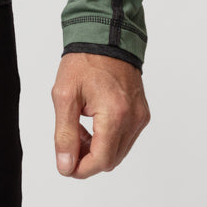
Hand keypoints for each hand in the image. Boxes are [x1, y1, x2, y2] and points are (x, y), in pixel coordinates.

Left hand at [51, 51, 149, 177]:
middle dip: (88, 158)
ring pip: (119, 151)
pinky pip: (126, 138)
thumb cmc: (84, 61)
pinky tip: (94, 122)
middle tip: (70, 141)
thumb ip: (65, 134)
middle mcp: (133, 118)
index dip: (81, 169)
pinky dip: (109, 138)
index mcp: (114, 114)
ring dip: (98, 149)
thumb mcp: (64, 96)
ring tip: (80, 127)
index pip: (101, 160)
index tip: (66, 165)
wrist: (105, 37)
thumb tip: (65, 165)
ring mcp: (140, 116)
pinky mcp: (142, 113)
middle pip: (111, 160)